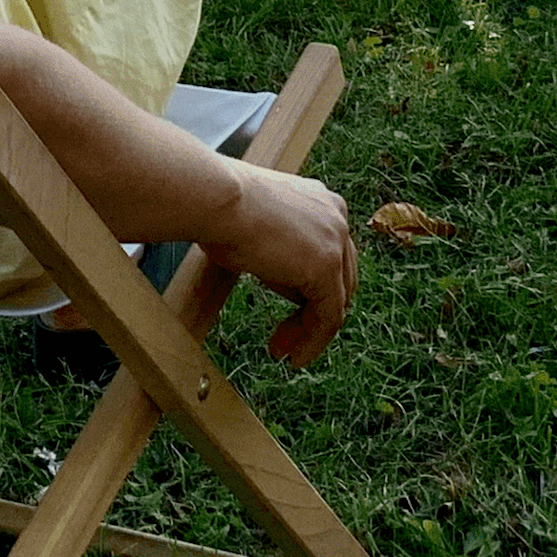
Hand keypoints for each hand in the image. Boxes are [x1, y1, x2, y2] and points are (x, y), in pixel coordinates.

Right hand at [198, 160, 358, 363]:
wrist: (216, 199)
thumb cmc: (222, 208)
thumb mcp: (261, 228)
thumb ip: (283, 251)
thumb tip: (287, 282)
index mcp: (321, 202)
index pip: (330, 256)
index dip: (311, 291)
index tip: (288, 313)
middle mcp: (336, 216)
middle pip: (340, 279)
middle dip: (314, 313)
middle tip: (286, 337)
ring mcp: (335, 240)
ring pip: (336, 301)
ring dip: (311, 332)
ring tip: (285, 351)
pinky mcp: (326, 266)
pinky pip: (329, 317)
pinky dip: (314, 341)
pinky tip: (295, 356)